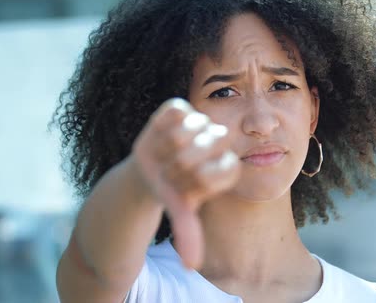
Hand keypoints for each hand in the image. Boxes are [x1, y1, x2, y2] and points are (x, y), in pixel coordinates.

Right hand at [130, 97, 240, 268]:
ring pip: (195, 125)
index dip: (202, 179)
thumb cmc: (170, 191)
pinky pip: (178, 110)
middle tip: (173, 170)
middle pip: (214, 142)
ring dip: (173, 145)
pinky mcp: (180, 109)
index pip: (227, 167)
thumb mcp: (179, 212)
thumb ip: (189, 233)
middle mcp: (218, 141)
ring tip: (164, 155)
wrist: (148, 172)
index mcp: (226, 165)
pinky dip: (165, 125)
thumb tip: (191, 265)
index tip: (186, 187)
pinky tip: (159, 137)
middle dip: (188, 161)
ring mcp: (200, 123)